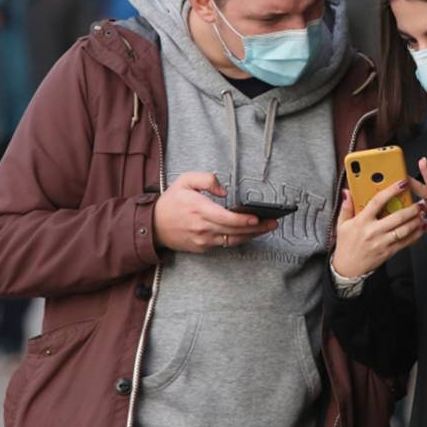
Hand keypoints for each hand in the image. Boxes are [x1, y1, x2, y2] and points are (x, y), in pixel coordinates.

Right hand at [152, 172, 277, 252]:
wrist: (152, 225)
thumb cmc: (171, 201)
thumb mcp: (185, 180)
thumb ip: (206, 179)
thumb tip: (225, 191)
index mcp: (199, 209)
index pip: (226, 218)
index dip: (244, 220)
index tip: (258, 217)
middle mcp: (202, 227)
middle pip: (235, 231)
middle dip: (257, 228)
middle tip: (273, 222)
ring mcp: (202, 240)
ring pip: (232, 240)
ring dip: (252, 235)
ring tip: (267, 228)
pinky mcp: (202, 247)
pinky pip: (224, 244)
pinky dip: (238, 239)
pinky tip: (250, 232)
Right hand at [332, 179, 425, 278]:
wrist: (347, 268)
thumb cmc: (345, 245)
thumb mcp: (341, 225)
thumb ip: (346, 207)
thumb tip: (347, 192)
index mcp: (361, 221)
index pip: (378, 202)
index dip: (391, 191)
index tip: (402, 184)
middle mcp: (373, 231)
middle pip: (397, 217)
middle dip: (411, 209)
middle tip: (419, 203)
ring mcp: (382, 242)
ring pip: (404, 230)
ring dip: (416, 221)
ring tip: (422, 214)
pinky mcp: (388, 252)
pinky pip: (405, 242)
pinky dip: (415, 235)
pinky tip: (420, 229)